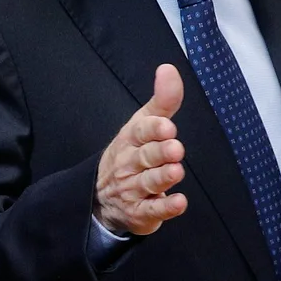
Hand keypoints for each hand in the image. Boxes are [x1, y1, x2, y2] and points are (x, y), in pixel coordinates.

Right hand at [95, 64, 187, 235]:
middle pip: (144, 157)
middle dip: (159, 152)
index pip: (140, 132)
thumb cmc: (132, 154)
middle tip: (175, 148)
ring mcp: (133, 190)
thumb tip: (169, 68)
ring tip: (176, 171)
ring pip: (148, 183)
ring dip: (162, 177)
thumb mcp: (144, 125)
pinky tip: (180, 203)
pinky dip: (165, 208)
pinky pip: (153, 211)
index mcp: (130, 140)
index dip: (153, 130)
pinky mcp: (140, 212)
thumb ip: (162, 100)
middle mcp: (129, 164)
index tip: (167, 127)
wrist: (101, 197)